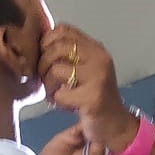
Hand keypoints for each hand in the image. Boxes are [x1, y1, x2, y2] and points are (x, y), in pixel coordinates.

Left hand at [38, 25, 138, 153]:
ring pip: (55, 69)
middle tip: (45, 79)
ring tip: (53, 93)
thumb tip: (40, 42)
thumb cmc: (93, 97)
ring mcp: (97, 77)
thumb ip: (69, 54)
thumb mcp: (85, 69)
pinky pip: (60, 93)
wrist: (115, 124)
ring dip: (48, 84)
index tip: (44, 57)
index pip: (63, 30)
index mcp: (95, 48)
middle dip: (43, 64)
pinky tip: (64, 105)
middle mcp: (99, 58)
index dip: (47, 41)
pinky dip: (57, 101)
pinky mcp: (92, 97)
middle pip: (57, 47)